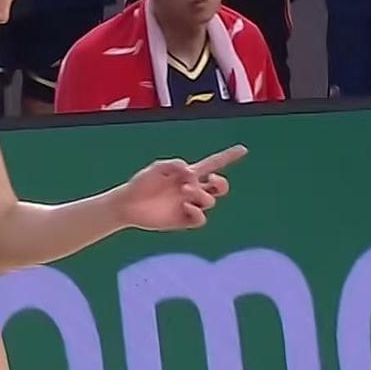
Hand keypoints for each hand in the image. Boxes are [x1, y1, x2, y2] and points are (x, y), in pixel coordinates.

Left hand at [115, 145, 247, 230]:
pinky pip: (200, 218)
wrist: (127, 205)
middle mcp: (191, 190)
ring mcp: (189, 205)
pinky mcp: (183, 220)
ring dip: (202, 194)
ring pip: (210, 201)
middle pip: (220, 187)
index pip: (212, 164)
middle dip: (222, 183)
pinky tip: (185, 206)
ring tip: (185, 191)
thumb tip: (190, 171)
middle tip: (209, 180)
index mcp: (187, 174)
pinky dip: (197, 212)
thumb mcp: (155, 169)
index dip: (228, 157)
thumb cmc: (140, 184)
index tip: (243, 149)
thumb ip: (172, 166)